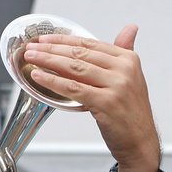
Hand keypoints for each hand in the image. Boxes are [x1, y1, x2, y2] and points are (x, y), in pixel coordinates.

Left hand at [23, 26, 160, 171]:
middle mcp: (123, 70)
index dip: (64, 40)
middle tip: (32, 48)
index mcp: (128, 60)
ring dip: (48, 62)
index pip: (90, 44)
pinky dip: (53, 81)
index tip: (45, 40)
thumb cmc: (130, 112)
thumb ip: (125, 52)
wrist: (140, 142)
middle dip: (51, 50)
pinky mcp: (106, 103)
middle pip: (80, 54)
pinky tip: (40, 76)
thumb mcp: (132, 77)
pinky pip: (74, 89)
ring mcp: (116, 86)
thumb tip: (130, 28)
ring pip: (75, 69)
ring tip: (31, 59)